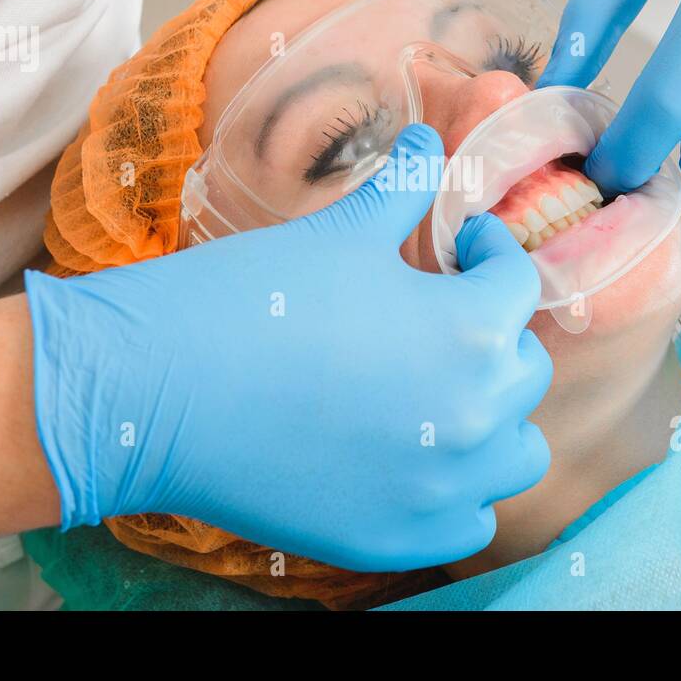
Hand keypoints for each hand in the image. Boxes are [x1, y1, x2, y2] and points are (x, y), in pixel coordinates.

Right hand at [24, 124, 550, 571]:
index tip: (460, 247)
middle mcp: (475, 416)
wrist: (156, 392)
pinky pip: (470, 519)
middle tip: (442, 317)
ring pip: (515, 454)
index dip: (490, 253)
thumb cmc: (247, 299)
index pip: (518, 283)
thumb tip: (429, 142)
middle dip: (493, 334)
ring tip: (445, 393)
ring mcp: (440, 489)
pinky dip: (459, 490)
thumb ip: (403, 185)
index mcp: (471, 329)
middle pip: (524, 370)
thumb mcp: (339, 230)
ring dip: (495, 418)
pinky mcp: (399, 539)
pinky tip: (418, 459)